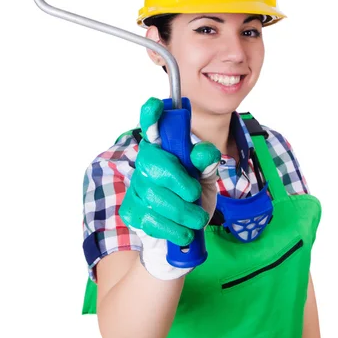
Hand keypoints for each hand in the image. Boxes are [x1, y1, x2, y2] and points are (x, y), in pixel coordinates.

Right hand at [119, 97, 220, 279]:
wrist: (184, 233)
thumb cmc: (193, 198)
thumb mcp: (207, 178)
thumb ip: (207, 162)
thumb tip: (202, 152)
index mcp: (164, 149)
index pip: (153, 126)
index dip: (151, 115)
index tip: (155, 104)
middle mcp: (145, 163)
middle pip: (155, 164)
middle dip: (180, 182)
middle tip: (195, 194)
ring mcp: (135, 187)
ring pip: (155, 196)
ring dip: (183, 212)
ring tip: (197, 218)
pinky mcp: (130, 211)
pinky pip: (151, 219)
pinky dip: (173, 228)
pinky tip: (183, 231)